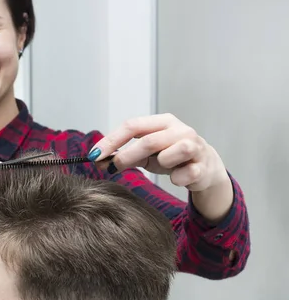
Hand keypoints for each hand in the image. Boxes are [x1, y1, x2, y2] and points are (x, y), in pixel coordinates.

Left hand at [89, 113, 228, 192]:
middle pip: (148, 140)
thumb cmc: (172, 157)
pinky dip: (177, 178)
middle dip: (126, 155)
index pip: (132, 126)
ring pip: (171, 153)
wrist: (205, 167)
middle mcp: (180, 130)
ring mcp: (194, 146)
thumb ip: (124, 156)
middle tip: (112, 168)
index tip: (94, 154)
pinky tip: (177, 177)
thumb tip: (97, 161)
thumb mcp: (146, 155)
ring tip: (163, 165)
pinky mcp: (203, 165)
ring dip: (161, 162)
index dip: (111, 140)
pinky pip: (186, 173)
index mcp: (162, 122)